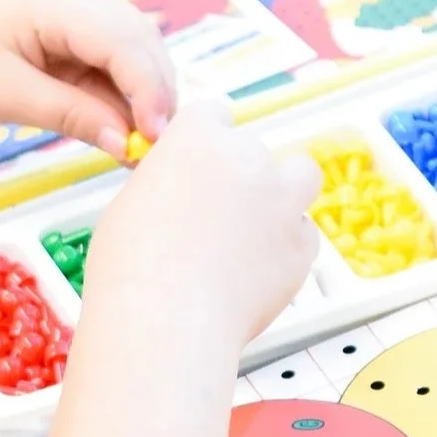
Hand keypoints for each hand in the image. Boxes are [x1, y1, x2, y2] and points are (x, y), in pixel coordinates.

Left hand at [0, 0, 175, 161]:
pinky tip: (116, 130)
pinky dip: (114, 95)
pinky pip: (101, 61)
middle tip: (157, 146)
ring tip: (138, 144)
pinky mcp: (59, 33)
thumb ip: (72, 116)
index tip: (156, 136)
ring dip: (137, 95)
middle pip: (136, 37)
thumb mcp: (6, 99)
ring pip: (125, 50)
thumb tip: (126, 142)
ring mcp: (64, 10)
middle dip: (153, 90)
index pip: (122, 39)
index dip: (148, 88)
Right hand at [81, 100, 318, 349]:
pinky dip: (287, 249)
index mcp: (198, 137)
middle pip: (255, 150)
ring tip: (256, 229)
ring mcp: (281, 200)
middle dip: (241, 176)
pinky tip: (257, 271)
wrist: (164, 320)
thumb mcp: (130, 204)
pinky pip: (305, 236)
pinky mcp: (302, 246)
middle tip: (218, 216)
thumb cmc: (131, 270)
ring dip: (284, 194)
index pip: (215, 116)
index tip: (203, 166)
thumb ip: (167, 185)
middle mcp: (247, 157)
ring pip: (301, 176)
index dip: (209, 143)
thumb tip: (178, 194)